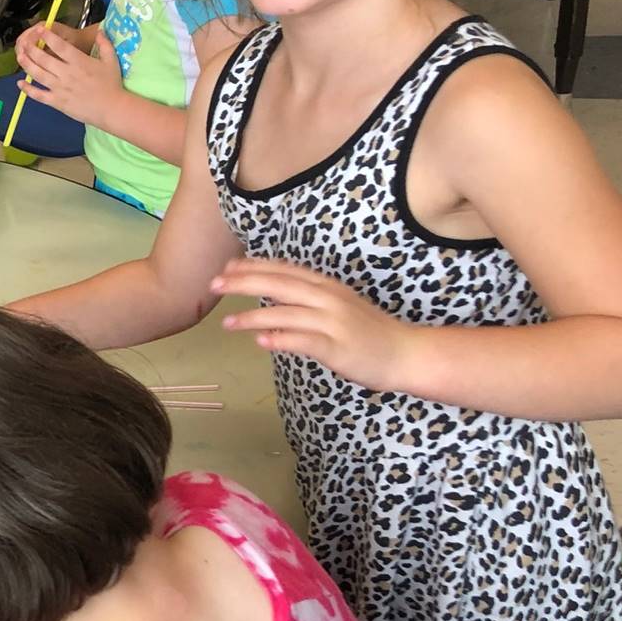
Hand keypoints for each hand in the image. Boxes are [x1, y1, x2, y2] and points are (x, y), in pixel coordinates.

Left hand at [13, 22, 122, 129]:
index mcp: (79, 61)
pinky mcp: (57, 102)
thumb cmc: (112, 84)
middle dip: (31, 49)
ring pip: (38, 74)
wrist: (111, 109)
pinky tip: (20, 83)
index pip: (59, 46)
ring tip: (19, 56)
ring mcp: (60, 88)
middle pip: (43, 58)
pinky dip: (27, 89)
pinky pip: (38, 95)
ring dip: (26, 65)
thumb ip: (104, 44)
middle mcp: (66, 73)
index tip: (40, 30)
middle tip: (25, 42)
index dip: (47, 36)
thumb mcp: (112, 60)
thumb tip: (100, 31)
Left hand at [211, 259, 421, 391]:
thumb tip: (272, 298)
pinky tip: (260, 342)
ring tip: (226, 322)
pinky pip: (305, 341)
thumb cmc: (369, 332)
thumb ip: (308, 300)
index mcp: (327, 287)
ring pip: (287, 314)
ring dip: (253, 317)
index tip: (228, 266)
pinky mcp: (338, 348)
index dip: (255, 267)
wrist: (407, 353)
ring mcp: (334, 323)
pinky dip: (281, 340)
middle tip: (215, 284)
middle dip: (245, 282)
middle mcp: (328, 300)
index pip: (285, 271)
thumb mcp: (338, 307)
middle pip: (281, 285)